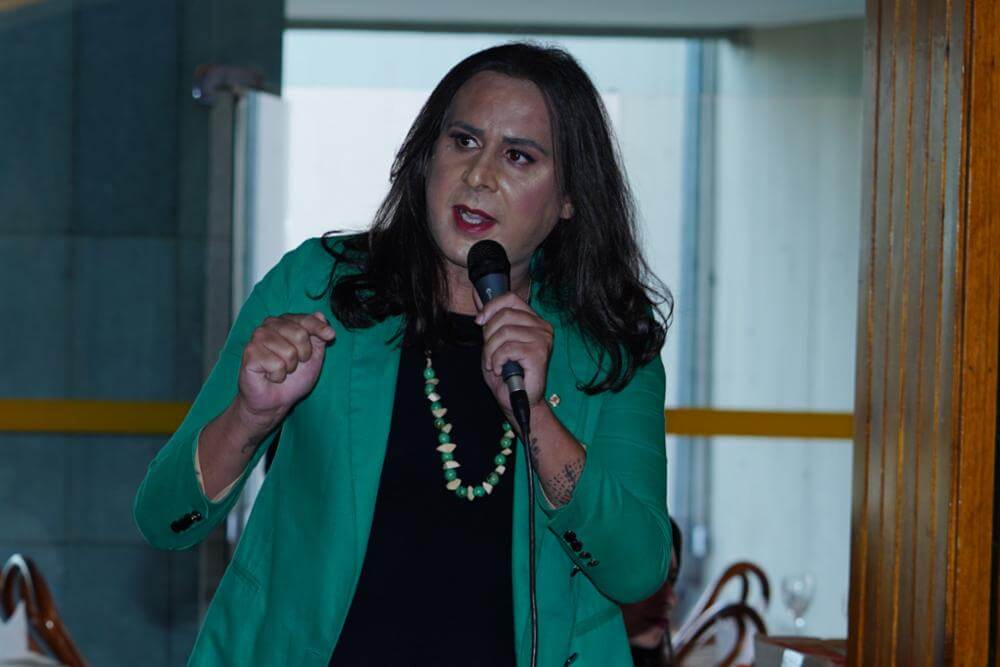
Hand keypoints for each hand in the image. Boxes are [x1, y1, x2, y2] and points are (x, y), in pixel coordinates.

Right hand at [235, 312, 334, 428]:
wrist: (275, 400)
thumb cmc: (293, 378)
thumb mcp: (314, 357)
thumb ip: (318, 337)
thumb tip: (320, 315)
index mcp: (285, 322)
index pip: (306, 319)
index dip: (319, 328)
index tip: (331, 335)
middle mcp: (270, 325)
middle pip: (300, 333)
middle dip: (303, 355)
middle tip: (294, 364)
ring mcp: (258, 337)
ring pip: (289, 351)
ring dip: (289, 367)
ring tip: (280, 370)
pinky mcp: (250, 352)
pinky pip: (276, 364)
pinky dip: (277, 375)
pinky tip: (269, 375)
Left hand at [476, 292, 552, 414]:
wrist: (518, 400)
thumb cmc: (507, 373)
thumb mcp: (494, 341)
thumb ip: (490, 319)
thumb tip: (477, 294)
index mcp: (533, 320)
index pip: (511, 298)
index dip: (491, 306)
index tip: (479, 321)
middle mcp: (542, 327)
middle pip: (505, 315)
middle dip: (488, 335)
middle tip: (488, 353)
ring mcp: (543, 340)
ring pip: (504, 332)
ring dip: (490, 351)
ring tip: (492, 364)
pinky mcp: (539, 354)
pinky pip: (508, 348)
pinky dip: (496, 360)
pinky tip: (499, 369)